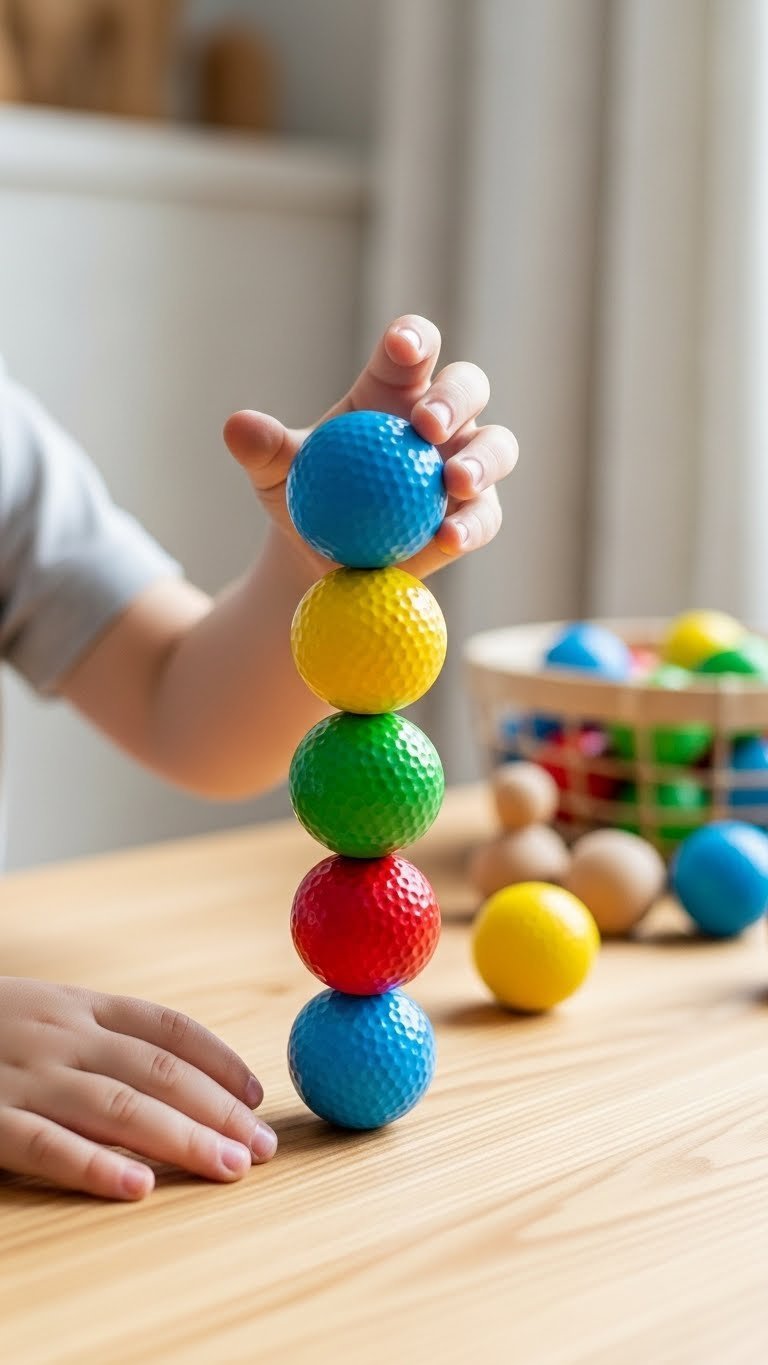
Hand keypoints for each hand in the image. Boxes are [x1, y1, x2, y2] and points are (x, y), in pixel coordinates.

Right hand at [0, 979, 275, 1199]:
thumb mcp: (46, 1010)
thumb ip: (104, 1034)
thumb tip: (188, 1076)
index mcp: (79, 1004)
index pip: (167, 1027)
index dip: (218, 1060)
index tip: (256, 1096)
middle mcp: (61, 1034)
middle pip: (157, 1072)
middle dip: (218, 1111)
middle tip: (261, 1148)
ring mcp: (24, 1076)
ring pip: (118, 1107)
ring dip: (182, 1139)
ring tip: (228, 1168)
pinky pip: (46, 1147)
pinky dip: (96, 1167)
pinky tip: (139, 1188)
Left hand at [224, 314, 517, 581]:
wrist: (326, 558)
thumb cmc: (306, 498)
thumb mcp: (276, 473)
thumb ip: (264, 449)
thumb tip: (236, 427)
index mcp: (394, 388)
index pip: (413, 347)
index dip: (414, 338)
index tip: (402, 348)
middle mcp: (441, 420)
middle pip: (468, 387)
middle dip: (455, 397)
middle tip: (427, 424)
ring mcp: (466, 465)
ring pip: (496, 447)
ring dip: (482, 460)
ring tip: (457, 481)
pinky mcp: (476, 515)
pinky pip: (485, 517)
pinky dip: (471, 526)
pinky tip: (448, 540)